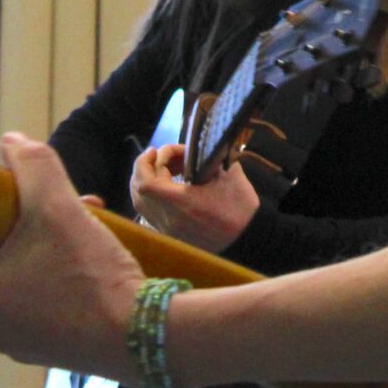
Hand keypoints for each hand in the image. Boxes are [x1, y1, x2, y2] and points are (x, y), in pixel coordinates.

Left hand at [0, 134, 141, 378]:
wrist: (141, 335)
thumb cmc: (88, 274)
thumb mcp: (57, 205)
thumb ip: (32, 165)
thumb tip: (11, 141)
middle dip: (17, 229)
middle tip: (50, 210)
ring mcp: (17, 345)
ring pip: (17, 280)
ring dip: (42, 249)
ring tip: (80, 226)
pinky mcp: (49, 352)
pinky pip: (40, 304)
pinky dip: (57, 278)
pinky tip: (92, 259)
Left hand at [129, 142, 260, 251]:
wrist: (249, 240)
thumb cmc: (241, 207)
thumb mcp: (229, 175)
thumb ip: (208, 158)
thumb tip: (198, 146)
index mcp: (182, 203)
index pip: (146, 183)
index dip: (144, 163)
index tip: (156, 150)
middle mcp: (169, 219)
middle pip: (138, 191)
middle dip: (146, 168)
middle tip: (162, 156)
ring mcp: (168, 231)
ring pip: (141, 203)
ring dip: (148, 181)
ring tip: (169, 168)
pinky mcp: (172, 236)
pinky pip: (150, 212)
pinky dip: (153, 195)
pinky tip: (171, 185)